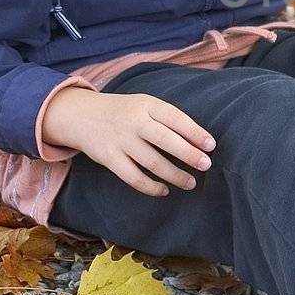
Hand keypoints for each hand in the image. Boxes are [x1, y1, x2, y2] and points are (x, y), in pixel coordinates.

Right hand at [39, 87, 214, 196]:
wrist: (83, 114)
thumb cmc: (126, 112)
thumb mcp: (145, 105)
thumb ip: (168, 120)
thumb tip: (199, 143)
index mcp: (147, 104)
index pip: (175, 118)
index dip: (194, 132)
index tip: (211, 145)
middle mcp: (134, 122)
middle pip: (165, 140)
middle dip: (188, 154)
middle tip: (206, 165)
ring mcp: (121, 140)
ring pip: (152, 162)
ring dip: (174, 175)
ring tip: (190, 183)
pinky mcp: (109, 158)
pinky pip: (133, 177)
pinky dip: (151, 187)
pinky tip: (164, 190)